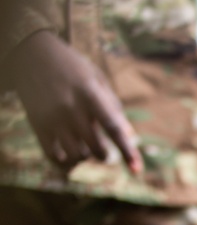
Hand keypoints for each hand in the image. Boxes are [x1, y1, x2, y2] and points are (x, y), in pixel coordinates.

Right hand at [8, 30, 141, 173]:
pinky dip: (64, 161)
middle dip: (103, 154)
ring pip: (76, 155)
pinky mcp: (38, 125)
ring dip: (84, 157)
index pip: (113, 128)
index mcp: (90, 94)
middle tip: (101, 149)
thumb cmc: (72, 67)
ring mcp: (53, 118)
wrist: (32, 55)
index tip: (136, 170)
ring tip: (83, 148)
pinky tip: (68, 155)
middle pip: (96, 147)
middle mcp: (71, 108)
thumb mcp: (96, 79)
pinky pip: (54, 156)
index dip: (126, 150)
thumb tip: (130, 135)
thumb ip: (113, 105)